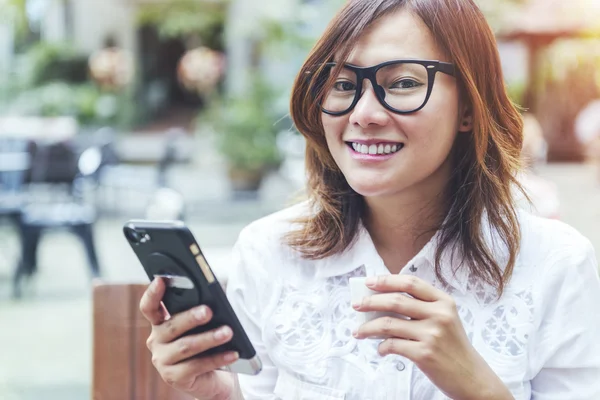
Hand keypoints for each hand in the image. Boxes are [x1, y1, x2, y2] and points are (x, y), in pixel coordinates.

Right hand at [139, 278, 240, 399]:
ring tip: (227, 332)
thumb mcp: (203, 325)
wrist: (212, 379)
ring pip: (186, 346)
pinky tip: (233, 353)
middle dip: (190, 317)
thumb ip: (202, 309)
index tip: (160, 280)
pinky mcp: (174, 378)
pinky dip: (217, 358)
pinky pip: (197, 366)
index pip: (149, 307)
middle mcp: (157, 341)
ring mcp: (163, 361)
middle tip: (208, 311)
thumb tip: (216, 295)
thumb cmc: (207, 345)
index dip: (152, 294)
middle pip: (171, 326)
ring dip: (209, 338)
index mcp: (160, 324)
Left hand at [352, 275, 512, 399]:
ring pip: (388, 324)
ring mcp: (432, 334)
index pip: (411, 283)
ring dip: (368, 328)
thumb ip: (420, 308)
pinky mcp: (424, 354)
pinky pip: (392, 345)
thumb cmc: (452, 347)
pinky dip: (381, 347)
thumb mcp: (444, 320)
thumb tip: (381, 303)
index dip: (387, 280)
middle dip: (370, 301)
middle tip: (356, 305)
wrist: (471, 377)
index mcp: (444, 301)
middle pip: (395, 301)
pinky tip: (380, 350)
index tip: (369, 282)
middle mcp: (439, 315)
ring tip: (358, 332)